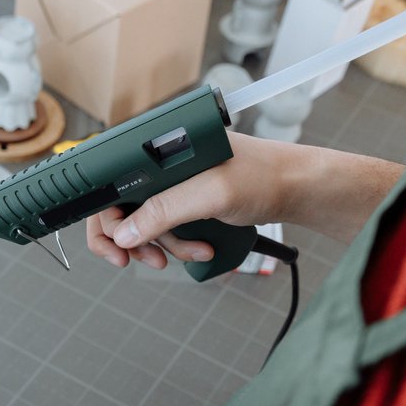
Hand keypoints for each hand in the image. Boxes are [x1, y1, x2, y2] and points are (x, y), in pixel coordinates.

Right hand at [86, 132, 290, 270]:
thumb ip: (165, 211)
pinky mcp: (187, 197)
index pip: (109, 180)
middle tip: (151, 260)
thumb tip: (124, 234)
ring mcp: (173, 180)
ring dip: (165, 245)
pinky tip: (201, 247)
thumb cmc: (264, 177)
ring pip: (145, 222)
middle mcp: (160, 160)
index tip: (117, 247)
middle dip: (136, 239)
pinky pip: (166, 226)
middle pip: (121, 206)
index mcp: (159, 144)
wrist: (298, 189)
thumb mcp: (211, 194)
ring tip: (195, 252)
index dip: (106, 217)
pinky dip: (179, 243)